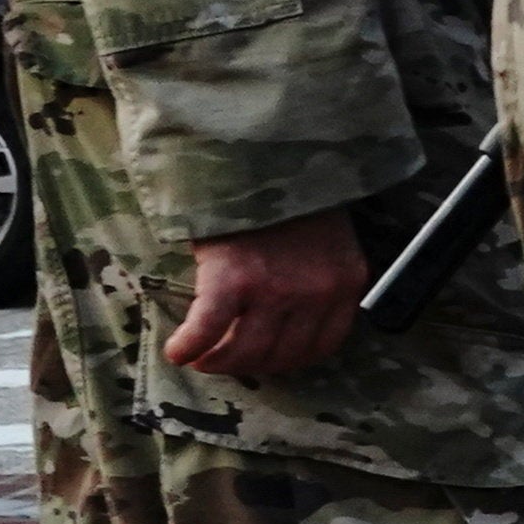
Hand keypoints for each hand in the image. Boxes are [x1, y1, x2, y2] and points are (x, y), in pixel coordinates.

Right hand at [167, 208, 369, 382]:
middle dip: (250, 363)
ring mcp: (275, 289)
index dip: (288, 360)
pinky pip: (206, 331)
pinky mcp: (232, 280)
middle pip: (281, 355)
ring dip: (218, 362)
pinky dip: (189, 347)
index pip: (321, 346)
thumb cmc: (289, 201)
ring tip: (201, 357)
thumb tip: (290, 327)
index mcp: (346, 283)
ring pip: (245, 352)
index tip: (267, 359)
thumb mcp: (328, 243)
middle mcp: (316, 292)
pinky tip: (178, 351)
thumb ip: (320, 282)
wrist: (259, 160)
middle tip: (226, 357)